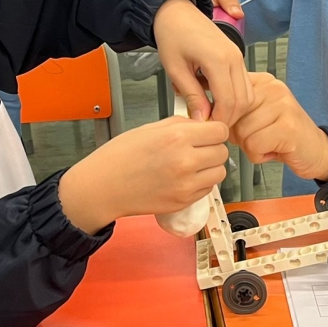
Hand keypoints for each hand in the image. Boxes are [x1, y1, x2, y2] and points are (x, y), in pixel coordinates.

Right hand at [58, 116, 229, 233]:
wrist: (104, 187)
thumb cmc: (120, 156)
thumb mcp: (150, 128)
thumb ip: (181, 125)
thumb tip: (203, 125)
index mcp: (177, 137)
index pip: (220, 131)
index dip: (215, 130)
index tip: (208, 132)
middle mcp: (185, 161)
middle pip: (222, 152)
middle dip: (212, 148)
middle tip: (198, 147)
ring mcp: (186, 185)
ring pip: (220, 172)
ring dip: (210, 167)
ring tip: (192, 163)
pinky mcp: (184, 201)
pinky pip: (208, 188)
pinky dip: (201, 182)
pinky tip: (184, 177)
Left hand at [153, 0, 252, 124]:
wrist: (176, 11)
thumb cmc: (172, 35)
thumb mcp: (175, 69)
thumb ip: (191, 95)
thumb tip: (202, 120)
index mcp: (218, 60)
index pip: (228, 102)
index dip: (219, 120)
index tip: (205, 128)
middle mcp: (234, 58)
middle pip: (242, 100)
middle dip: (228, 117)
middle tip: (209, 125)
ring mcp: (238, 56)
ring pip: (247, 94)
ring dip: (233, 108)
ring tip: (211, 112)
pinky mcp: (236, 56)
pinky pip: (243, 83)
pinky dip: (234, 96)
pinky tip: (214, 98)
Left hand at [230, 73, 327, 181]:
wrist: (318, 151)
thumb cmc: (281, 135)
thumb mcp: (256, 114)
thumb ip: (235, 108)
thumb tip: (205, 112)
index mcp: (262, 81)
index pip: (225, 94)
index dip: (226, 117)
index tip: (239, 126)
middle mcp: (273, 87)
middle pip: (232, 116)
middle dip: (239, 135)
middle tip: (260, 137)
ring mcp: (282, 105)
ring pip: (242, 132)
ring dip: (251, 147)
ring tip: (269, 142)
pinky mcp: (288, 126)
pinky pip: (254, 145)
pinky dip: (259, 155)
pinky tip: (274, 150)